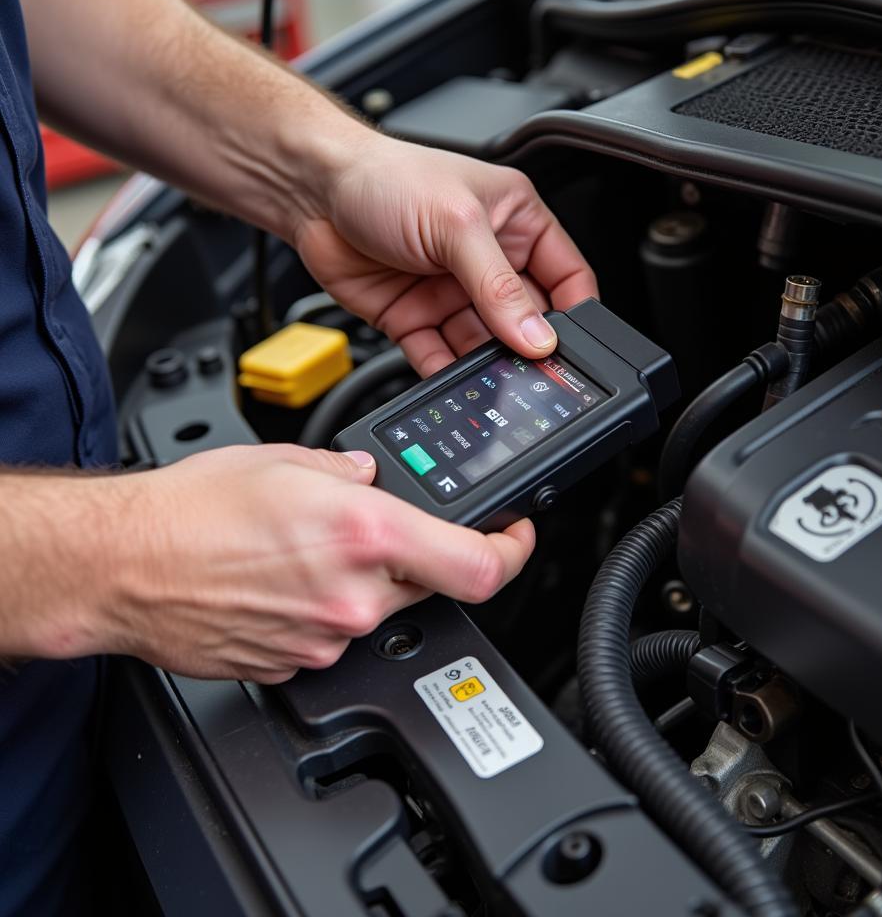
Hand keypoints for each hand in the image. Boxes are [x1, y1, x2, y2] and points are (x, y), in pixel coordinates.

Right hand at [64, 445, 533, 682]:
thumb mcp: (286, 460)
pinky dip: (328, 609)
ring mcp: (326, 637)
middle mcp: (354, 595)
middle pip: (432, 586)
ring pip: (381, 612)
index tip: (516, 536)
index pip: (481, 565)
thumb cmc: (192, 508)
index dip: (514, 551)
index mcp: (365, 534)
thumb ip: (350, 471)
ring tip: (309, 553)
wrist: (122, 564)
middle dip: (419, 558)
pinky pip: (337, 635)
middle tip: (380, 532)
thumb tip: (374, 480)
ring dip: (366, 584)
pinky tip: (285, 583)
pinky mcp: (297, 663)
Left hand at [292, 134, 597, 374]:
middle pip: (525, 318)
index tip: (575, 347)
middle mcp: (486, 258)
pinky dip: (447, 375)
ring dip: (488, 366)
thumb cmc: (383, 176)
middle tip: (533, 373)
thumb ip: (498, 286)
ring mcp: (450, 291)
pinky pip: (439, 357)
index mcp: (515, 221)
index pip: (567, 275)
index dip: (575, 313)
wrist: (310, 191)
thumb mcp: (457, 225)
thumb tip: (536, 335)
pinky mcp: (415, 317)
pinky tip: (455, 384)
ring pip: (483, 344)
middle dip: (528, 347)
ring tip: (494, 383)